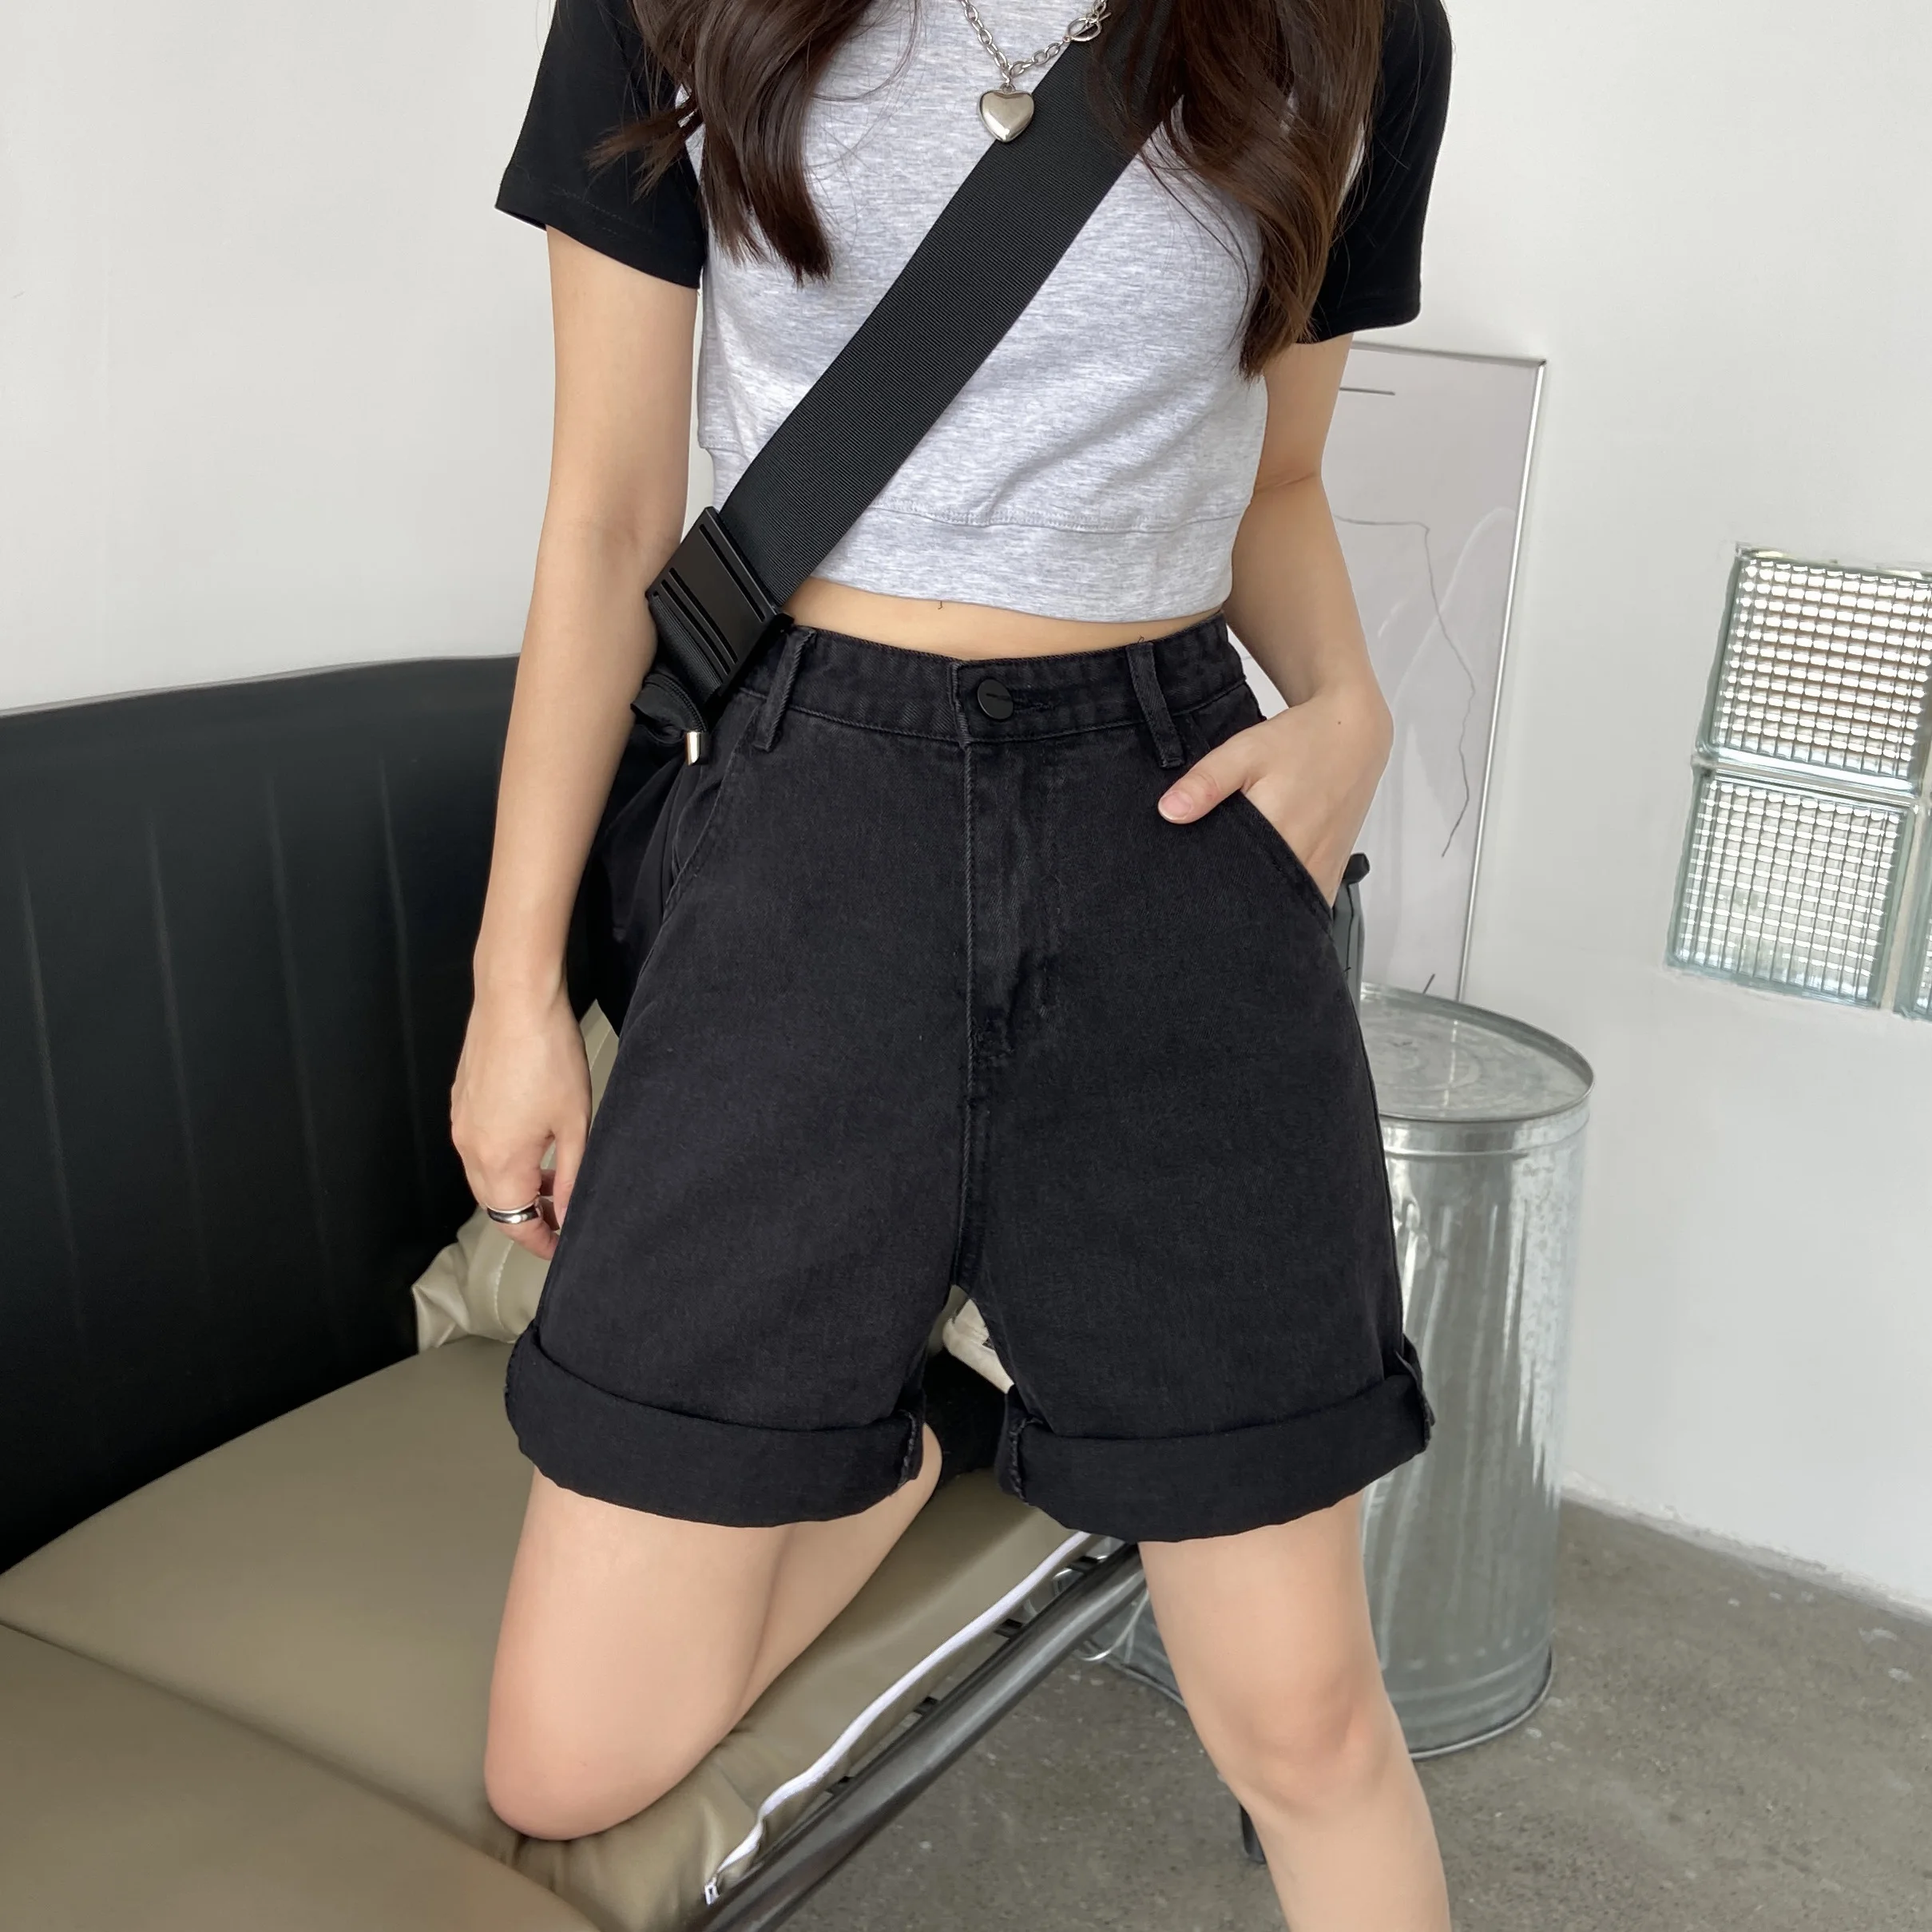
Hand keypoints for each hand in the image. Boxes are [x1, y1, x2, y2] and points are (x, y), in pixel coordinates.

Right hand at [450, 982, 591, 1261]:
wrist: (515, 1000)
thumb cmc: (550, 1056)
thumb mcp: (575, 1123)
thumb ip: (570, 1176)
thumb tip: (566, 1215)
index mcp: (498, 1161)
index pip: (513, 1223)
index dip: (539, 1242)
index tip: (562, 1247)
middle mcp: (470, 1148)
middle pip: (495, 1203)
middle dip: (526, 1217)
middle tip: (560, 1217)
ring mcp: (461, 1122)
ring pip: (484, 1175)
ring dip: (515, 1186)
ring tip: (551, 1181)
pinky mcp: (462, 1099)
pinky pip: (478, 1146)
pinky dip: (503, 1158)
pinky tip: (532, 1142)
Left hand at [1155, 679, 1391, 903]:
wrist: (1354, 736)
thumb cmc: (1302, 742)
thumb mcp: (1245, 751)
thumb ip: (1207, 783)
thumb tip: (1169, 812)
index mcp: (1278, 832)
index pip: (1228, 877)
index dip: (1202, 882)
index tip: (1185, 879)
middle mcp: (1303, 859)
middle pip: (1254, 900)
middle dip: (1226, 897)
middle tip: (1206, 881)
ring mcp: (1321, 872)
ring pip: (1278, 907)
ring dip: (1255, 902)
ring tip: (1233, 883)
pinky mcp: (1331, 876)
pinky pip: (1302, 903)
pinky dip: (1280, 900)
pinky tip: (1263, 886)